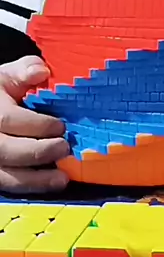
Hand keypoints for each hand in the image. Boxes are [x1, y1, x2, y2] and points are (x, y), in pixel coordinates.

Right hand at [0, 56, 68, 192]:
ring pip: (6, 175)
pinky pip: (10, 185)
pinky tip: (53, 184)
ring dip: (36, 179)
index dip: (35, 125)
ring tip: (62, 177)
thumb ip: (24, 70)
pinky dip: (32, 186)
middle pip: (6, 150)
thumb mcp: (8, 76)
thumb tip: (41, 71)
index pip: (8, 120)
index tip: (60, 126)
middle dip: (37, 151)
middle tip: (64, 147)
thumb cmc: (1, 92)